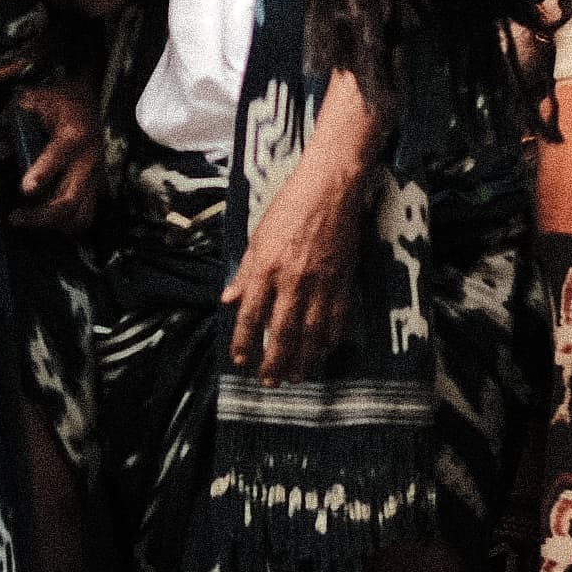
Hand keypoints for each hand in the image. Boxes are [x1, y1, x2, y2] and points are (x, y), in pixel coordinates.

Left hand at [7, 74, 101, 233]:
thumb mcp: (33, 100)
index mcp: (74, 133)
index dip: (43, 172)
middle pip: (70, 199)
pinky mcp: (94, 186)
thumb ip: (13, 121)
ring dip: (53, 224)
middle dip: (41, 216)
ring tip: (28, 219)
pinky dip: (63, 223)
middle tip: (15, 217)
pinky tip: (43, 218)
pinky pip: (83, 214)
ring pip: (80, 215)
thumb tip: (0, 152)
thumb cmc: (59, 100)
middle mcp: (88, 159)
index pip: (60, 155)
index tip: (25, 188)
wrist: (88, 98)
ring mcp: (94, 176)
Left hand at [222, 139, 371, 384]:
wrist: (331, 189)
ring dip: (303, 359)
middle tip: (269, 382)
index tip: (240, 362)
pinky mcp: (343, 281)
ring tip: (295, 377)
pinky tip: (325, 351)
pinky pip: (337, 319)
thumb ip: (244, 272)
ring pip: (311, 333)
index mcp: (266, 269)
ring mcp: (321, 284)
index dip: (244, 343)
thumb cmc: (290, 207)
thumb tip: (228, 300)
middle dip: (274, 362)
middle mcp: (292, 282)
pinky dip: (331, 339)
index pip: (250, 317)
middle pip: (282, 333)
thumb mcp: (257, 237)